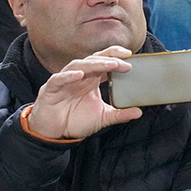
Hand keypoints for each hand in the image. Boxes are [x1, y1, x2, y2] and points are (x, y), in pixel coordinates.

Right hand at [23, 46, 143, 140]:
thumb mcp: (102, 118)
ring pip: (78, 66)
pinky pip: (59, 79)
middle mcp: (79, 77)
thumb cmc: (75, 120)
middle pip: (94, 60)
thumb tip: (139, 111)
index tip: (131, 57)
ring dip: (94, 64)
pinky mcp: (51, 89)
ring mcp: (64, 81)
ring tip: (110, 65)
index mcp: (91, 80)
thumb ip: (119, 114)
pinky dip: (68, 76)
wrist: (53, 133)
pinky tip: (79, 75)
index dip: (116, 58)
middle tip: (125, 60)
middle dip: (109, 58)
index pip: (104, 63)